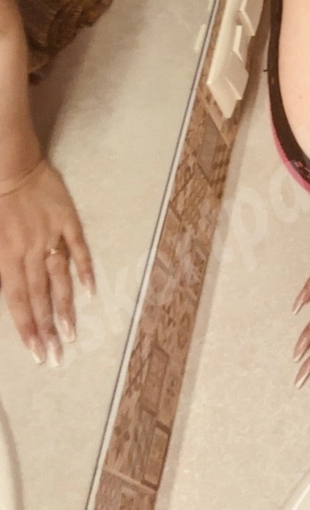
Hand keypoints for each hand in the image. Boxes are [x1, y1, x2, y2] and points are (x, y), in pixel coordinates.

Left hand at [0, 159, 94, 366]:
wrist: (10, 164)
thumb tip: (4, 292)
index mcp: (5, 255)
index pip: (16, 301)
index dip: (26, 328)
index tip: (35, 351)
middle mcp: (28, 251)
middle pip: (38, 297)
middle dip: (46, 329)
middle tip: (55, 356)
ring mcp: (50, 237)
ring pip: (58, 279)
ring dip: (65, 309)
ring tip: (72, 334)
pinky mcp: (67, 222)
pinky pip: (78, 249)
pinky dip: (84, 270)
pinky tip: (90, 290)